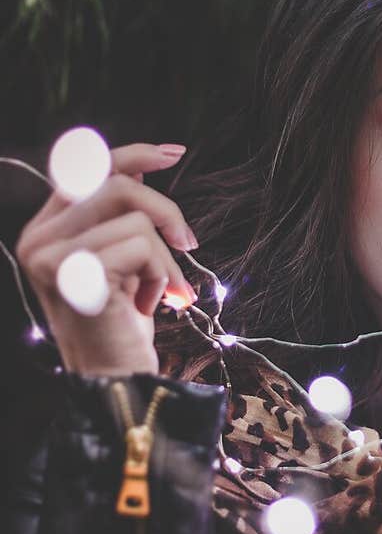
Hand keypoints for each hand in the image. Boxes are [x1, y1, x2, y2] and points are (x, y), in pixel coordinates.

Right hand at [15, 142, 199, 378]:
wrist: (116, 379)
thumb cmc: (122, 323)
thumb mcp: (122, 260)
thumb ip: (122, 216)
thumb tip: (146, 166)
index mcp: (45, 230)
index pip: (85, 171)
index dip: (132, 155)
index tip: (175, 154)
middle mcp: (39, 240)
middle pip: (115, 185)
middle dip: (165, 211)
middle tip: (189, 243)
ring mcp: (52, 258)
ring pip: (135, 220)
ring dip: (164, 259)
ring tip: (161, 292)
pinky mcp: (76, 276)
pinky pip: (141, 246)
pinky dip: (160, 275)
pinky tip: (150, 304)